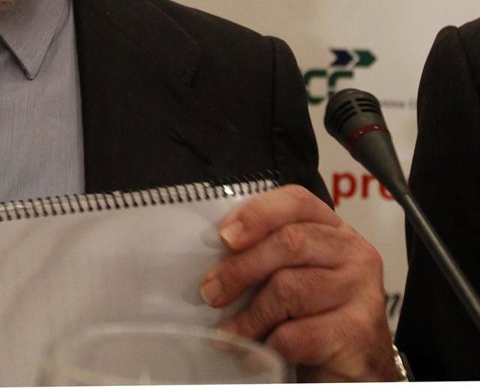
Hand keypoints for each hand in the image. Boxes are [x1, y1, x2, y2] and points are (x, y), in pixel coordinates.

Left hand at [201, 184, 400, 381]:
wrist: (354, 369)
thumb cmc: (314, 314)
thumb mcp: (292, 273)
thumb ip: (265, 252)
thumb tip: (209, 251)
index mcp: (333, 229)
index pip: (297, 201)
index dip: (257, 214)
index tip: (223, 237)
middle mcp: (354, 254)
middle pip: (289, 243)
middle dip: (240, 269)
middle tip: (211, 292)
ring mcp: (362, 292)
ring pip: (289, 290)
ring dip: (249, 316)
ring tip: (230, 332)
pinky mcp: (357, 333)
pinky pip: (297, 334)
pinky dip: (267, 346)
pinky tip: (256, 355)